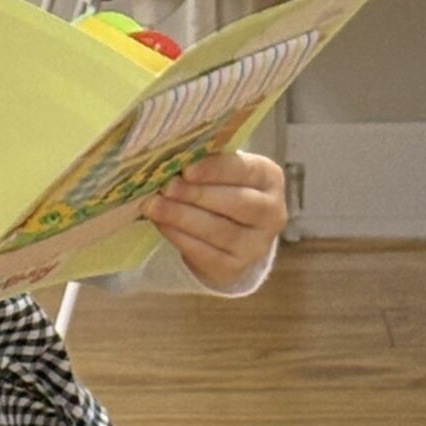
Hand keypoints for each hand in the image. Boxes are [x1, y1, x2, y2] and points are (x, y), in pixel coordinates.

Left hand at [145, 150, 286, 288]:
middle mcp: (272, 212)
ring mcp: (256, 244)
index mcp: (269, 178)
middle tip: (166, 187)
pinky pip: (205, 253)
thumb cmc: (218, 189)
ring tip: (153, 206)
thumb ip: (202, 163)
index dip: (216, 169)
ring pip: (219, 230)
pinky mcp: (235, 268)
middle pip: (237, 203)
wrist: (225, 235)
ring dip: (182, 216)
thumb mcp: (218, 171)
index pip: (245, 170)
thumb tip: (172, 157)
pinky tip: (161, 224)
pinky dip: (179, 236)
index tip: (187, 169)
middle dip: (197, 194)